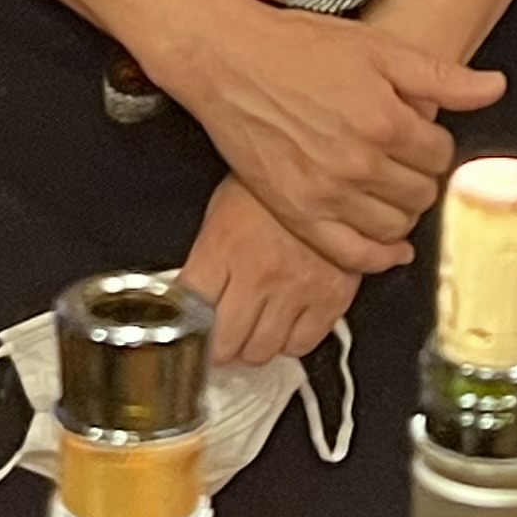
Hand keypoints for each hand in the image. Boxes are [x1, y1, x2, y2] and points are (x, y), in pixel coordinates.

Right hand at [161, 5, 501, 274]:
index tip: (421, 137)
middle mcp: (360, 163)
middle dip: (421, 177)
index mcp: (385, 120)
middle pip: (421, 193)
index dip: (434, 144)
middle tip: (406, 162)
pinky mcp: (297, 213)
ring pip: (394, 226)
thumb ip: (441, 75)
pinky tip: (388, 246)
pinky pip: (351, 254)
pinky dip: (377, 256)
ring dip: (403, 213)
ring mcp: (327, 194)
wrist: (230, 61)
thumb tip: (494, 87)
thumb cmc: (298, 46)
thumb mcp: (378, 48)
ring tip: (392, 192)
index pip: (440, 155)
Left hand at [179, 177, 357, 368]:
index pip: (189, 311)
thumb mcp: (222, 209)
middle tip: (222, 335)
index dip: (185, 326)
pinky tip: (286, 322)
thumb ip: (205, 258)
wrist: (329, 165)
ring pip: (262, 351)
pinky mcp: (331, 298)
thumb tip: (186, 297)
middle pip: (225, 343)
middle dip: (219, 344)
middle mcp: (258, 274)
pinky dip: (290, 341)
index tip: (188, 330)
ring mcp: (296, 289)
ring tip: (254, 328)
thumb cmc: (271, 187)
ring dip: (253, 345)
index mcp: (223, 247)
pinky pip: (301, 344)